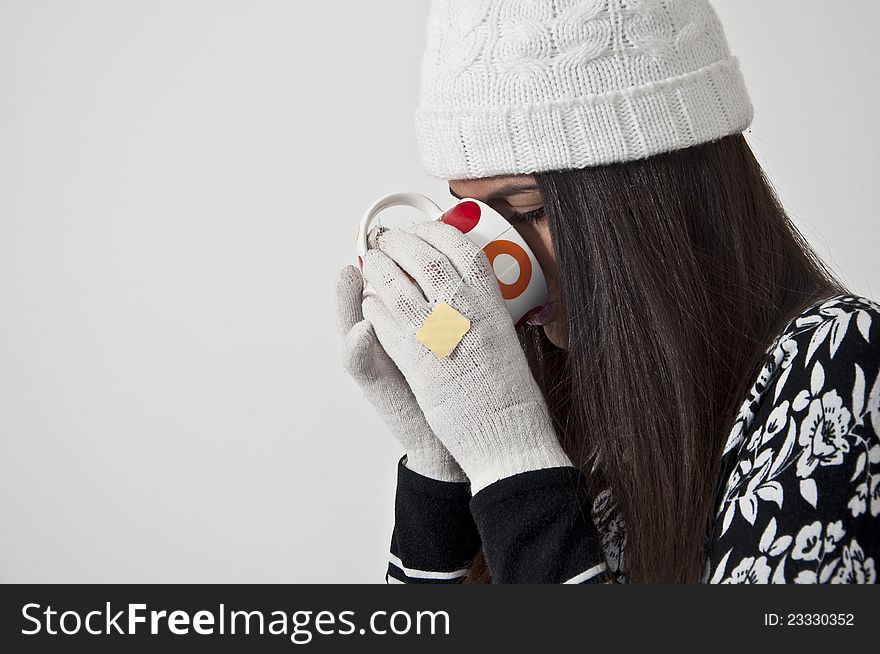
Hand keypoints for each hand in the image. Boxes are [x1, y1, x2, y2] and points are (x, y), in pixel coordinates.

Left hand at [360, 220, 571, 493]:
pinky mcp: (415, 360)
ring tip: (372, 261)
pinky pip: (386, 322)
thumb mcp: (503, 344)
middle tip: (387, 237)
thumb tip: (468, 289)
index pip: (463, 251)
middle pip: (426, 259)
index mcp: (492, 306)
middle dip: (401, 242)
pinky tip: (371, 304)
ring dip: (380, 269)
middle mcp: (466, 313)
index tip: (426, 228)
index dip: (439, 234)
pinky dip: (375, 308)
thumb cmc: (507, 397)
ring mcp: (438, 334)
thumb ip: (483, 313)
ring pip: (399, 286)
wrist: (504, 439)